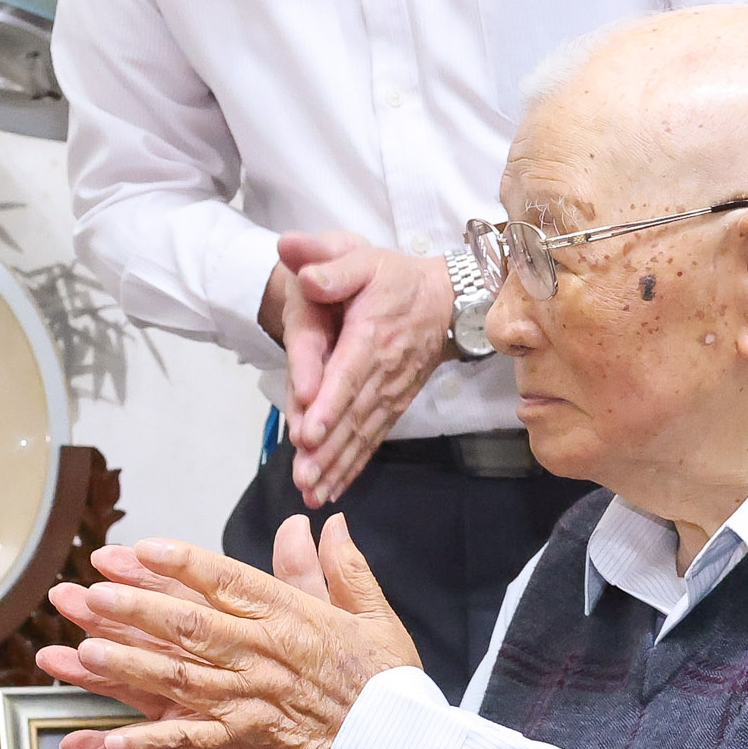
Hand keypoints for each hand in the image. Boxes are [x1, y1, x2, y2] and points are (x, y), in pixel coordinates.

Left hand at [31, 515, 423, 748]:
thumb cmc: (386, 685)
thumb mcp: (373, 616)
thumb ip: (342, 568)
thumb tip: (326, 522)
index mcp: (291, 618)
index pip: (228, 581)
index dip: (181, 564)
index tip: (139, 548)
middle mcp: (263, 657)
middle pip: (189, 627)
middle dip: (132, 608)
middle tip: (86, 592)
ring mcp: (248, 703)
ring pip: (177, 680)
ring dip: (126, 666)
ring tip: (78, 651)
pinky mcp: (242, 745)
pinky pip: (180, 744)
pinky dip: (134, 744)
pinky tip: (91, 741)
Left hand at [263, 232, 455, 505]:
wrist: (444, 298)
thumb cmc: (394, 276)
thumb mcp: (363, 256)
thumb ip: (332, 264)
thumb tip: (304, 274)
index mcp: (372, 333)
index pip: (348, 373)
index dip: (329, 405)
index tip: (307, 433)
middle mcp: (384, 369)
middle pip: (352, 414)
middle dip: (327, 449)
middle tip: (303, 478)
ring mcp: (391, 391)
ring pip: (362, 433)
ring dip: (338, 465)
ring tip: (313, 493)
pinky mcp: (394, 404)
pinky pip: (373, 438)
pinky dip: (354, 465)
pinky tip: (334, 488)